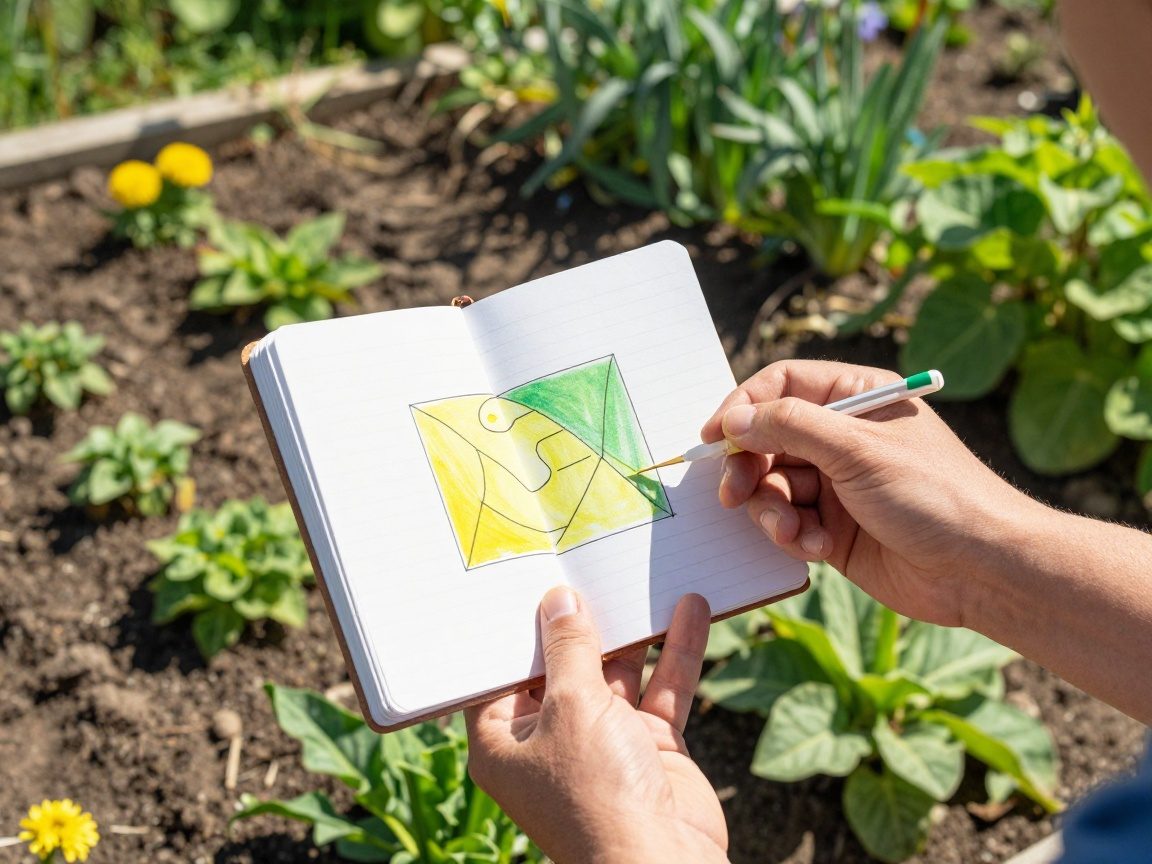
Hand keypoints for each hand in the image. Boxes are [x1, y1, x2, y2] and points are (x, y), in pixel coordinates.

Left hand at [465, 589, 727, 863]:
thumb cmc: (595, 793)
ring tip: (641, 574)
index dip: (515, 627)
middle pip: (564, 666)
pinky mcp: (651, 748)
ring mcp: (605, 744)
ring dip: (636, 631)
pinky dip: (677, 653)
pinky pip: (662, 691)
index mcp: (507, 740)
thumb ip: (570, 649)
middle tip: (587, 560)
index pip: (503, 672)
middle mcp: (552, 740)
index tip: (525, 577)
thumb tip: (558, 601)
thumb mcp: (572, 706)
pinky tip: (691, 608)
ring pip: (618, 674)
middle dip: (582, 620)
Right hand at [701, 360, 1041, 627]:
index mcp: (857, 398)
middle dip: (749, 467)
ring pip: (773, 484)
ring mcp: (838, 483)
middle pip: (768, 438)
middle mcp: (844, 437)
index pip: (782, 385)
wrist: (981, 569)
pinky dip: (793, 535)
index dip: (743, 406)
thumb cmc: (934, 494)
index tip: (714, 437)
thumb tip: (734, 421)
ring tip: (792, 531)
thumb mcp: (858, 449)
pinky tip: (816, 548)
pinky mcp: (835, 528)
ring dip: (772, 509)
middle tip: (734, 494)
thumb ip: (791, 426)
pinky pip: (790, 522)